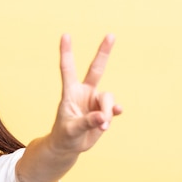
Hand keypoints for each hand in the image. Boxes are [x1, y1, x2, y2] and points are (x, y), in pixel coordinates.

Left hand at [52, 34, 122, 153]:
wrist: (69, 146)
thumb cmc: (64, 136)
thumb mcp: (71, 130)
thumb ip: (87, 122)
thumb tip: (103, 117)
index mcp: (70, 93)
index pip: (68, 69)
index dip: (66, 52)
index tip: (65, 35)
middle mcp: (84, 93)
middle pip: (96, 69)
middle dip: (104, 52)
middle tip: (111, 35)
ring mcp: (95, 101)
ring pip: (108, 98)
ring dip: (107, 112)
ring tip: (101, 126)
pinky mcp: (104, 111)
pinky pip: (114, 108)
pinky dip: (114, 112)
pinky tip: (117, 113)